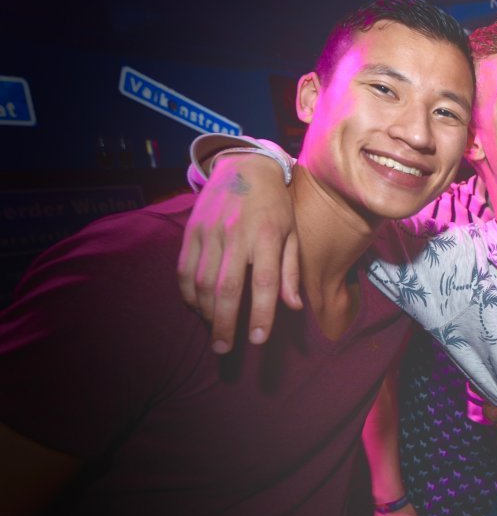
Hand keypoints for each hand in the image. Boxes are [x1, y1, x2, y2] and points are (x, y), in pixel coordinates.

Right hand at [177, 155, 300, 352]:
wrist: (245, 166)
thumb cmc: (276, 206)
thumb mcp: (293, 233)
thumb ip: (291, 270)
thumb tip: (294, 306)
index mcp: (267, 236)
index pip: (264, 282)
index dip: (261, 314)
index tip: (259, 341)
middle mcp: (236, 235)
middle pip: (227, 288)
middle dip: (225, 323)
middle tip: (224, 349)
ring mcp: (210, 232)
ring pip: (201, 282)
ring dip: (206, 312)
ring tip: (215, 332)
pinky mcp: (191, 231)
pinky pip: (183, 269)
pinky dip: (188, 294)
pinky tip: (198, 309)